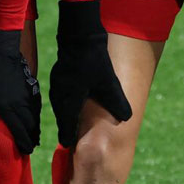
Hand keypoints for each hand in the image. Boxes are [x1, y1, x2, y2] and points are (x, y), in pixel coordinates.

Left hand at [0, 28, 40, 153]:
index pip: (19, 131)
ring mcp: (28, 96)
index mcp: (6, 107)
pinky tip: (33, 121)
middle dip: (30, 140)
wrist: (3, 50)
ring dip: (34, 130)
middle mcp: (20, 104)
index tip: (26, 152)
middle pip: (30, 128)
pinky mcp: (32, 89)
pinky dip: (36, 118)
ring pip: (35, 118)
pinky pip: (37, 108)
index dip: (24, 143)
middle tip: (28, 149)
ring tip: (32, 138)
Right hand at [48, 0, 131, 148]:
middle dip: (66, 128)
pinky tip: (71, 103)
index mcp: (69, 101)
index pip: (66, 125)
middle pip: (62, 117)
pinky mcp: (58, 77)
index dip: (68, 136)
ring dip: (65, 116)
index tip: (68, 146)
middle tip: (70, 140)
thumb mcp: (109, 84)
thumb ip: (117, 102)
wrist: (79, 36)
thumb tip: (127, 118)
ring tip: (70, 125)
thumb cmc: (94, 62)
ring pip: (60, 106)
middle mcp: (59, 95)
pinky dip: (65, 104)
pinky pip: (60, 96)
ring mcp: (56, 85)